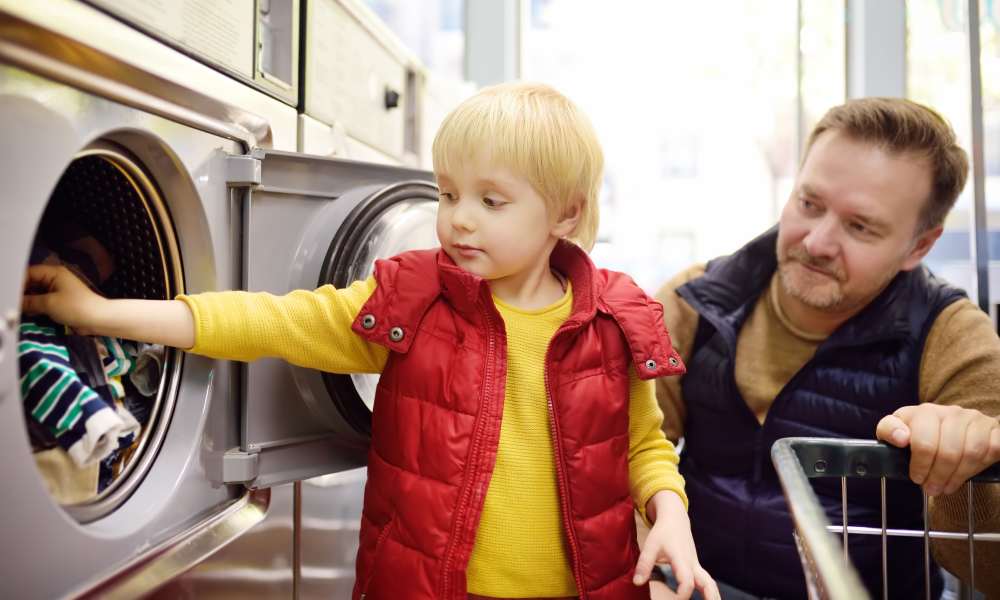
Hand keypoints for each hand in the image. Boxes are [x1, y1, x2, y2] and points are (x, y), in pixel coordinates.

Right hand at [21, 264, 108, 334]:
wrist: (97, 319)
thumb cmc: (76, 307)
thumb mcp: (49, 304)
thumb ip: (29, 302)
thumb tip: (16, 303)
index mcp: (54, 273)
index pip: (29, 273)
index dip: (18, 282)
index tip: (10, 294)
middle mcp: (55, 278)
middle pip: (31, 282)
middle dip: (22, 293)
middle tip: (14, 303)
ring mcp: (57, 290)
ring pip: (36, 292)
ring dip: (28, 301)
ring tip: (20, 309)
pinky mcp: (60, 300)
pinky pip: (42, 300)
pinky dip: (35, 306)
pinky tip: (29, 313)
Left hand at [634, 491, 719, 599]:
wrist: (675, 519)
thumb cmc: (662, 533)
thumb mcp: (650, 546)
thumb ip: (644, 564)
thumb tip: (637, 583)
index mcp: (682, 559)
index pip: (687, 580)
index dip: (683, 593)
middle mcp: (692, 564)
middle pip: (707, 583)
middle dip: (710, 597)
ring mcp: (696, 567)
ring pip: (710, 583)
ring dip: (714, 596)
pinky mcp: (696, 568)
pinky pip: (707, 582)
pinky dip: (710, 593)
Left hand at [876, 404, 999, 495]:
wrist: (944, 425)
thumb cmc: (917, 431)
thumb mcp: (895, 429)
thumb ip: (889, 430)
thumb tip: (900, 437)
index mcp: (925, 412)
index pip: (924, 442)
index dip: (920, 465)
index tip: (916, 478)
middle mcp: (952, 412)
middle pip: (949, 452)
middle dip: (938, 476)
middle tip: (932, 489)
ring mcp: (974, 419)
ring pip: (972, 453)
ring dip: (959, 476)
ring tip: (946, 487)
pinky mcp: (993, 428)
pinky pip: (994, 449)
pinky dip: (982, 466)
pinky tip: (968, 474)